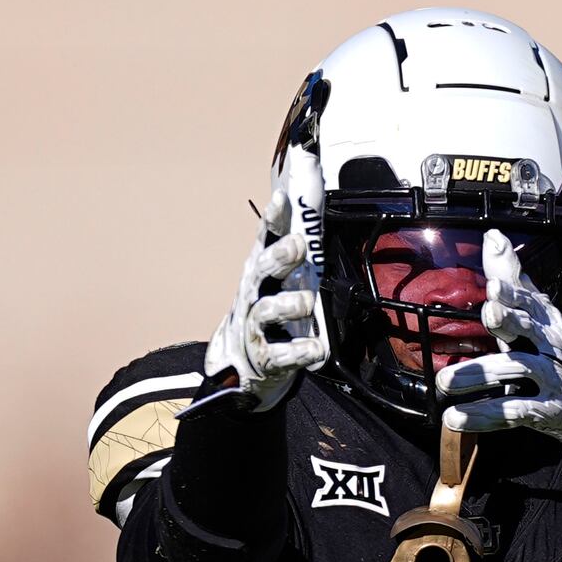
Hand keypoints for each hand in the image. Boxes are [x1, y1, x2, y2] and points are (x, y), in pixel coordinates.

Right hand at [193, 185, 325, 414]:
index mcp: (262, 271)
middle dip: (279, 257)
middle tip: (297, 246)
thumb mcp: (283, 277)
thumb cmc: (271, 310)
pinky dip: (298, 352)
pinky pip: (280, 354)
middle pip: (262, 270)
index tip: (282, 198)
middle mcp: (255, 294)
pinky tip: (314, 349)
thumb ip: (297, 246)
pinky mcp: (265, 357)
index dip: (273, 219)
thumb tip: (317, 200)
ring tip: (305, 303)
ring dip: (288, 305)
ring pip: (266, 311)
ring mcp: (256, 326)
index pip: (266, 239)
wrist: (244, 363)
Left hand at [436, 229, 561, 458]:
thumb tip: (494, 236)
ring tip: (447, 380)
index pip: (530, 301)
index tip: (494, 287)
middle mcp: (551, 345)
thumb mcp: (536, 312)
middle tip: (488, 314)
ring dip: (481, 374)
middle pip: (531, 329)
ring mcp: (552, 378)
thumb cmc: (553, 349)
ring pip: (518, 370)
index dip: (514, 293)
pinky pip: (514, 411)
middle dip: (510, 321)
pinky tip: (457, 417)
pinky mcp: (546, 410)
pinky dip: (484, 415)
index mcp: (545, 319)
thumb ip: (511, 278)